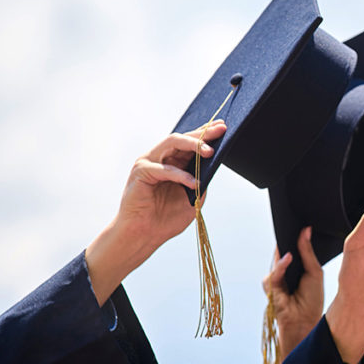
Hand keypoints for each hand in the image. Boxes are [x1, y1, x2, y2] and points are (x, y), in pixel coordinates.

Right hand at [85, 121, 227, 304]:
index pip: (190, 142)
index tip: (223, 127)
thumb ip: (202, 181)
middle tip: (220, 130)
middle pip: (183, 138)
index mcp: (173, 162)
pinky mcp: (141, 172)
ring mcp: (149, 163)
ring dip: (193, 145)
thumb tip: (215, 165)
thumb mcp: (192, 197)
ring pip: (172, 143)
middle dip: (203, 134)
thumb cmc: (166, 219)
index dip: (206, 133)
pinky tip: (193, 183)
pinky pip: (165, 169)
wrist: (145, 235)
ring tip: (209, 151)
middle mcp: (160, 158)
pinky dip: (180, 175)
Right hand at [263, 227, 323, 356]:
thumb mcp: (314, 271)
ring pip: (277, 259)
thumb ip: (307, 252)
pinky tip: (288, 258)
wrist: (305, 320)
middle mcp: (284, 271)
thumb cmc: (312, 298)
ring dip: (284, 249)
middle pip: (283, 250)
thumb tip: (306, 230)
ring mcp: (276, 278)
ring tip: (291, 234)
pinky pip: (275, 272)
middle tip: (293, 222)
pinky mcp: (271, 286)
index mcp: (296, 266)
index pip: (292, 247)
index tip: (299, 220)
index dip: (294, 235)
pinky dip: (281, 265)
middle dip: (287, 238)